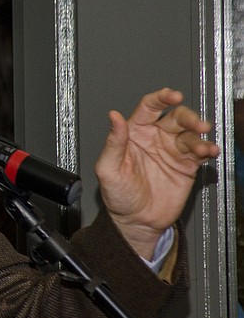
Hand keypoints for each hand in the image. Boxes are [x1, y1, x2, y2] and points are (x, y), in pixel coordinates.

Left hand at [94, 87, 218, 258]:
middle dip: (188, 117)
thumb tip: (113, 117)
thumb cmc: (118, 195)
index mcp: (134, 133)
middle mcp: (155, 137)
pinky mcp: (186, 165)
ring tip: (203, 147)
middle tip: (196, 124)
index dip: (160, 98)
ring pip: (190, 133)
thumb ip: (113, 142)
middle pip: (175, 117)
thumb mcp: (108, 169)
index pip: (148, 108)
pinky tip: (210, 151)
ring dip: (199, 136)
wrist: (135, 221)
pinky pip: (200, 152)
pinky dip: (207, 149)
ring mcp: (172, 150)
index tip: (171, 95)